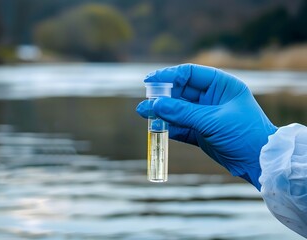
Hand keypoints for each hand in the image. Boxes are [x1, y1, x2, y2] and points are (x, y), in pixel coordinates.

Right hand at [136, 64, 276, 189]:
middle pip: (181, 91)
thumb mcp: (212, 121)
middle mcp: (212, 97)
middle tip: (145, 101)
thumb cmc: (244, 135)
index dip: (169, 75)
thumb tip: (155, 104)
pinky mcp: (200, 131)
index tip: (150, 80)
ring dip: (162, 112)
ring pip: (178, 109)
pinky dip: (168, 126)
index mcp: (221, 85)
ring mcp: (205, 115)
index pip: (190, 74)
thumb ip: (183, 112)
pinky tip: (154, 125)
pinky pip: (180, 126)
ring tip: (143, 113)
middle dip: (162, 96)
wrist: (258, 162)